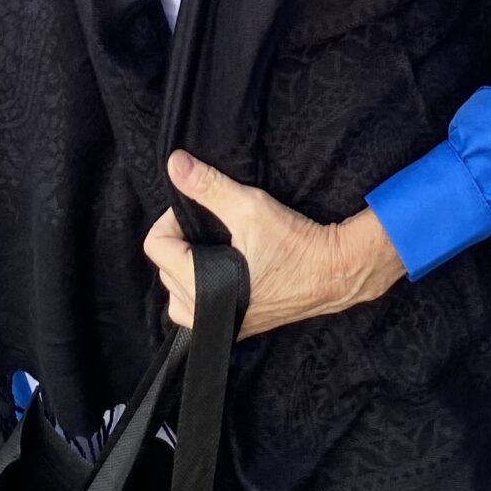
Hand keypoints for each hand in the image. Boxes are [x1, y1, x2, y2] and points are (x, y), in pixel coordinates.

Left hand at [145, 149, 404, 337]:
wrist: (335, 272)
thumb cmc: (294, 243)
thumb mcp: (249, 206)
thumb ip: (208, 186)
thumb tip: (175, 163)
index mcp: (201, 284)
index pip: (156, 247)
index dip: (170, 220)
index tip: (197, 210)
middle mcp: (204, 312)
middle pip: (164, 270)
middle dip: (180, 244)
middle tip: (210, 226)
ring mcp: (223, 323)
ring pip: (179, 295)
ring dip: (188, 269)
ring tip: (213, 249)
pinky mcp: (239, 326)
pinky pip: (200, 310)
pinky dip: (204, 288)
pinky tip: (225, 269)